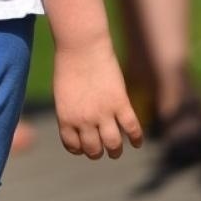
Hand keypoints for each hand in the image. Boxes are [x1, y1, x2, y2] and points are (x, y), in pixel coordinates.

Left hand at [51, 38, 142, 159]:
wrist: (81, 47)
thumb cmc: (68, 65)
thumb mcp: (63, 93)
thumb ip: (71, 111)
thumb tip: (81, 127)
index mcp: (65, 118)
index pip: (73, 145)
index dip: (79, 149)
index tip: (83, 148)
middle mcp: (84, 120)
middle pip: (94, 149)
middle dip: (97, 153)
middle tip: (102, 151)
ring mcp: (103, 113)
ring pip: (113, 144)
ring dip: (115, 151)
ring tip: (116, 151)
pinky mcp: (121, 103)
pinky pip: (132, 128)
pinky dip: (137, 138)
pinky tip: (137, 143)